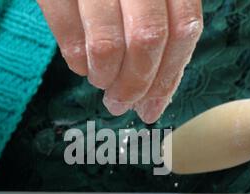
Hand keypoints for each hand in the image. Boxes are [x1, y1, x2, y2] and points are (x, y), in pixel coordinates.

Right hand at [38, 0, 202, 123]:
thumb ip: (161, 32)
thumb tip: (155, 97)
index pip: (183, 30)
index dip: (168, 76)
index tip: (153, 107)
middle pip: (147, 40)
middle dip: (134, 85)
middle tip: (121, 104)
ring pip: (107, 44)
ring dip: (105, 77)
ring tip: (101, 83)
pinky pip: (67, 31)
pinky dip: (76, 60)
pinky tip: (81, 66)